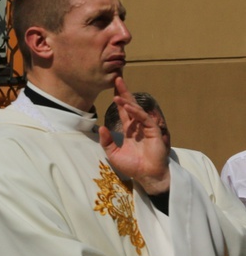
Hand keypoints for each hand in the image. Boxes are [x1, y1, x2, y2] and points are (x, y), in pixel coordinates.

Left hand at [99, 77, 169, 194]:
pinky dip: (137, 112)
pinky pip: (145, 119)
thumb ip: (107, 141)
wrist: (146, 175)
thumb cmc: (132, 166)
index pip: (124, 111)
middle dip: (124, 93)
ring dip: (128, 102)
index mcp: (130, 130)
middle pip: (131, 105)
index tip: (113, 88)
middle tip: (118, 79)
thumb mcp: (113, 153)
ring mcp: (146, 128)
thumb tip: (101, 127)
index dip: (119, 100)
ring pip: (137, 111)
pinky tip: (129, 107)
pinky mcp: (154, 132)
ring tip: (118, 95)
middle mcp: (138, 126)